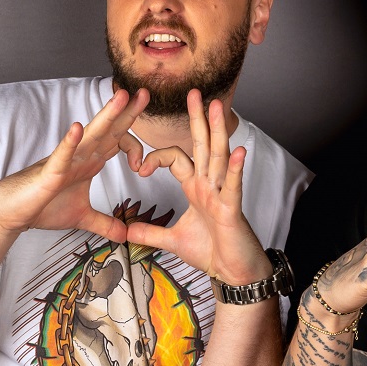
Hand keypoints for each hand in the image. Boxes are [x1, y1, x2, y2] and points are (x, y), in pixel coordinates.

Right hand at [0, 88, 148, 241]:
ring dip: (107, 116)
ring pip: (90, 135)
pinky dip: (69, 143)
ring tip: (122, 97)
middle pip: (109, 130)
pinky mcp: (49, 173)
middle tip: (145, 93)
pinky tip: (77, 129)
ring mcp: (66, 162)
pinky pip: (61, 156)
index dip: (136, 147)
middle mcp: (81, 156)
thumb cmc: (43, 206)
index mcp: (90, 162)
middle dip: (128, 112)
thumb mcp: (82, 218)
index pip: (117, 143)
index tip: (146, 167)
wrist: (12, 213)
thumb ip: (105, 224)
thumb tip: (125, 236)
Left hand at [127, 89, 269, 283]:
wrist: (233, 273)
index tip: (139, 168)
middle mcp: (210, 185)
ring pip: (218, 157)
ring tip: (217, 108)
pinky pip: (233, 184)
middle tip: (193, 92)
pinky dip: (234, 168)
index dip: (156, 158)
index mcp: (196, 188)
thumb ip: (150, 232)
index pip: (176, 159)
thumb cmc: (211, 252)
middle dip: (197, 119)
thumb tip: (127, 232)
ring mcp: (222, 194)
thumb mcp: (172, 240)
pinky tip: (239, 151)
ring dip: (218, 131)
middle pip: (201, 145)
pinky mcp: (232, 208)